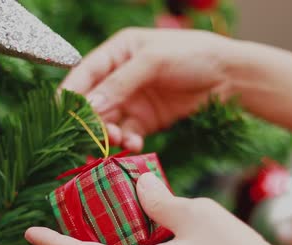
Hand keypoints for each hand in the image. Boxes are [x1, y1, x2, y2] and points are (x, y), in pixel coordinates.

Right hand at [60, 28, 242, 151]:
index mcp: (117, 52)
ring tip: (118, 140)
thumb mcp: (154, 61)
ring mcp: (133, 99)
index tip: (61, 117)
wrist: (230, 76)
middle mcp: (120, 76)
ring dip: (109, 134)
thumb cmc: (193, 55)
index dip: (71, 95)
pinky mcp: (147, 120)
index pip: (84, 74)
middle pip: (93, 102)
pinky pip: (129, 133)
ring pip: (109, 121)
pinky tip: (135, 144)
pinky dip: (128, 141)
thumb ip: (120, 83)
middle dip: (91, 121)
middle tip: (95, 136)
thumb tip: (89, 107)